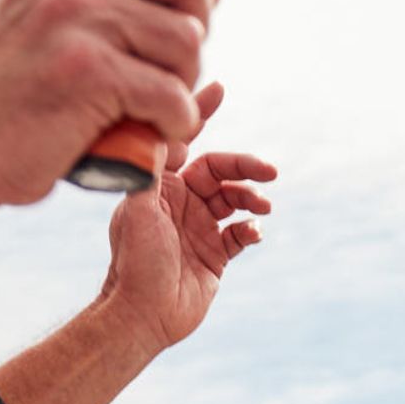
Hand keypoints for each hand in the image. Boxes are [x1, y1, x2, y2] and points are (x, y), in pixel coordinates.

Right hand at [0, 0, 218, 211]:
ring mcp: (69, 13)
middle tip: (161, 62)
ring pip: (189, 36)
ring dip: (181, 82)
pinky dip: (172, 124)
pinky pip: (173, 93)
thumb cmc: (5, 90)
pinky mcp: (84, 70)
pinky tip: (146, 133)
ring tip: (143, 103)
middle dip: (195, 22)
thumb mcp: (39, 9)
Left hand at [98, 82, 273, 354]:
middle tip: (269, 171)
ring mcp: (199, 228)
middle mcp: (180, 203)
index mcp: (159, 186)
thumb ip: (150, 168)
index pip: (185, 142)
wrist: (142, 315)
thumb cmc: (135, 262)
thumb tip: (158, 125)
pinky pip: (242, 233)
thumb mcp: (138, 208)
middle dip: (245, 166)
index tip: (219, 89)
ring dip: (252, 197)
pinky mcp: (215, 254)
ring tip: (261, 208)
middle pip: (220, 170)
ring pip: (236, 199)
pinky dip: (252, 230)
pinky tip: (253, 235)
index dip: (200, 114)